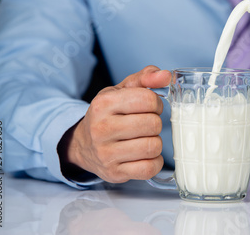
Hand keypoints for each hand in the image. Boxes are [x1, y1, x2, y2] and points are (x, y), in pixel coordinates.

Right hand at [60, 66, 170, 182]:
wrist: (83, 144)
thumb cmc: (108, 114)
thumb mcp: (122, 90)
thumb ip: (145, 78)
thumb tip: (166, 76)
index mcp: (104, 103)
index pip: (148, 100)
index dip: (156, 103)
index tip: (150, 107)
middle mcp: (102, 128)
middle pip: (153, 124)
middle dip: (155, 123)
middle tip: (147, 124)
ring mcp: (107, 153)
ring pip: (153, 147)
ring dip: (155, 142)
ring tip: (144, 138)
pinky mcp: (115, 173)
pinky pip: (149, 168)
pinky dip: (154, 161)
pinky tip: (145, 155)